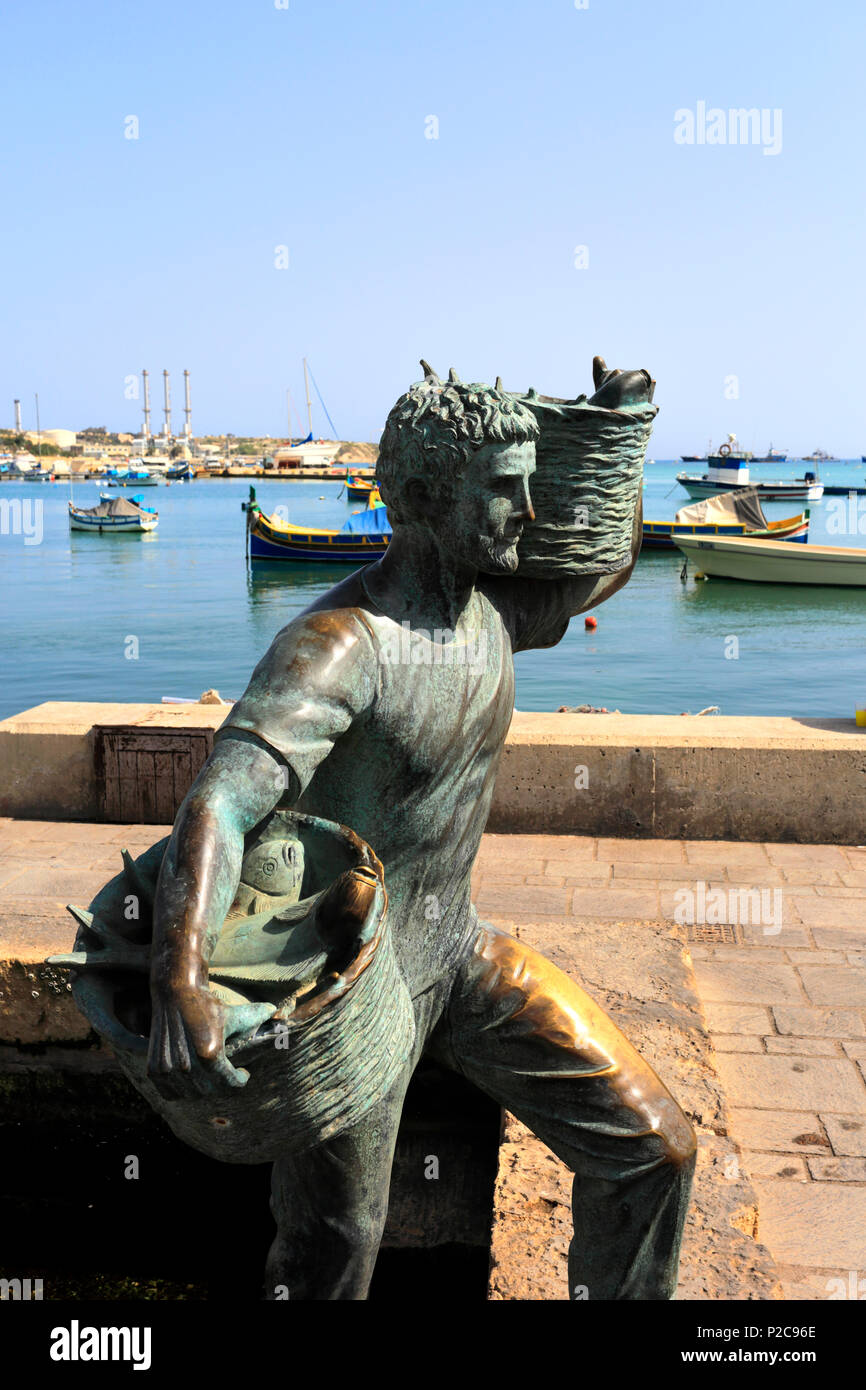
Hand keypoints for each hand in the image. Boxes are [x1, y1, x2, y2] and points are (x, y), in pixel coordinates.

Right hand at [146, 981, 274, 1099]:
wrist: (175, 993)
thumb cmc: (208, 1005)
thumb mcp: (234, 1014)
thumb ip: (256, 1017)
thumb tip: (277, 1012)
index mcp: (210, 1053)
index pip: (230, 1082)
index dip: (240, 1080)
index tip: (243, 1074)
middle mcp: (187, 1064)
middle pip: (212, 1090)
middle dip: (223, 1084)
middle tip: (227, 1074)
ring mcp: (169, 1068)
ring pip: (192, 1093)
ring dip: (203, 1088)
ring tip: (210, 1075)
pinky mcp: (155, 1069)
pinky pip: (171, 1093)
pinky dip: (182, 1090)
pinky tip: (191, 1078)